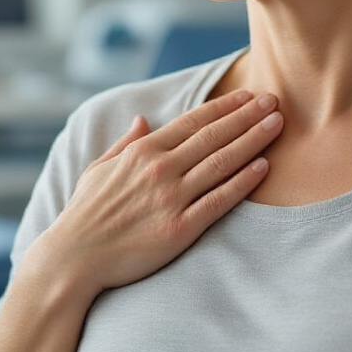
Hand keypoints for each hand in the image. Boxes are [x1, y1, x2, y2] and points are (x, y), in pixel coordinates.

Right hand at [0, 89, 281, 351]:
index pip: (192, 121)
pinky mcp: (180, 228)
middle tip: (276, 101)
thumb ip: (125, 143)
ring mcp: (171, 198)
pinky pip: (219, 201)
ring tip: (277, 126)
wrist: (74, 256)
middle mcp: (160, 169)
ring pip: (221, 163)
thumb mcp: (98, 168)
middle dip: (247, 116)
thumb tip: (143, 120)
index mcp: (142, 151)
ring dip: (252, 141)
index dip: (224, 106)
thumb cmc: (84, 213)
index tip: (248, 95)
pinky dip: (242, 182)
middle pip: (214, 136)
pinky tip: (262, 168)